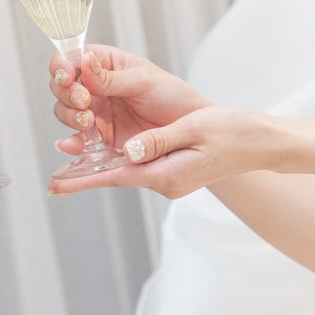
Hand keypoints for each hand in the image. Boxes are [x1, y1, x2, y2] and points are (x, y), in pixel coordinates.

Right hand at [48, 44, 208, 153]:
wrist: (189, 133)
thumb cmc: (172, 96)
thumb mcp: (143, 81)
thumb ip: (111, 77)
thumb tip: (84, 62)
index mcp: (104, 63)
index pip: (71, 58)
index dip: (62, 66)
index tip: (68, 77)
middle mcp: (95, 86)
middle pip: (61, 86)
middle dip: (67, 93)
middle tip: (84, 101)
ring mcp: (95, 111)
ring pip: (65, 111)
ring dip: (69, 115)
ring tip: (89, 122)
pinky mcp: (99, 136)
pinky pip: (78, 139)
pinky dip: (72, 143)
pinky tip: (74, 145)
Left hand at [48, 105, 276, 196]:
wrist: (258, 142)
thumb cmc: (231, 132)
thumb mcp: (194, 130)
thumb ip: (159, 140)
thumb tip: (129, 151)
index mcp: (168, 173)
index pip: (117, 177)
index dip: (85, 179)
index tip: (58, 184)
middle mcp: (165, 181)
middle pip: (116, 178)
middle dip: (86, 177)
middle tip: (55, 181)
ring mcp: (169, 178)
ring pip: (125, 172)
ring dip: (99, 170)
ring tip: (70, 168)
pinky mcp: (171, 171)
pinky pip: (138, 168)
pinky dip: (118, 164)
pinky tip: (104, 159)